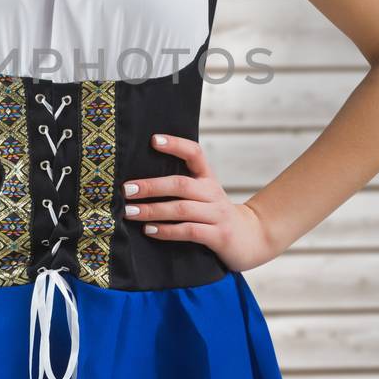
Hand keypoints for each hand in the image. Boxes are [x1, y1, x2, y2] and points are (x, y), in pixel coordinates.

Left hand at [121, 133, 277, 271]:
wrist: (251, 239)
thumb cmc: (215, 215)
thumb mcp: (204, 195)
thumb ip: (181, 186)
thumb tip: (139, 181)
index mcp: (208, 178)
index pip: (194, 153)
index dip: (175, 145)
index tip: (153, 140)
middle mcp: (213, 193)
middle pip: (180, 184)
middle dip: (151, 186)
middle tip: (126, 190)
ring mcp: (217, 214)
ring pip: (181, 209)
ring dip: (153, 210)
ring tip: (130, 212)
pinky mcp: (219, 236)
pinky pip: (189, 231)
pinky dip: (167, 231)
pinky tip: (150, 230)